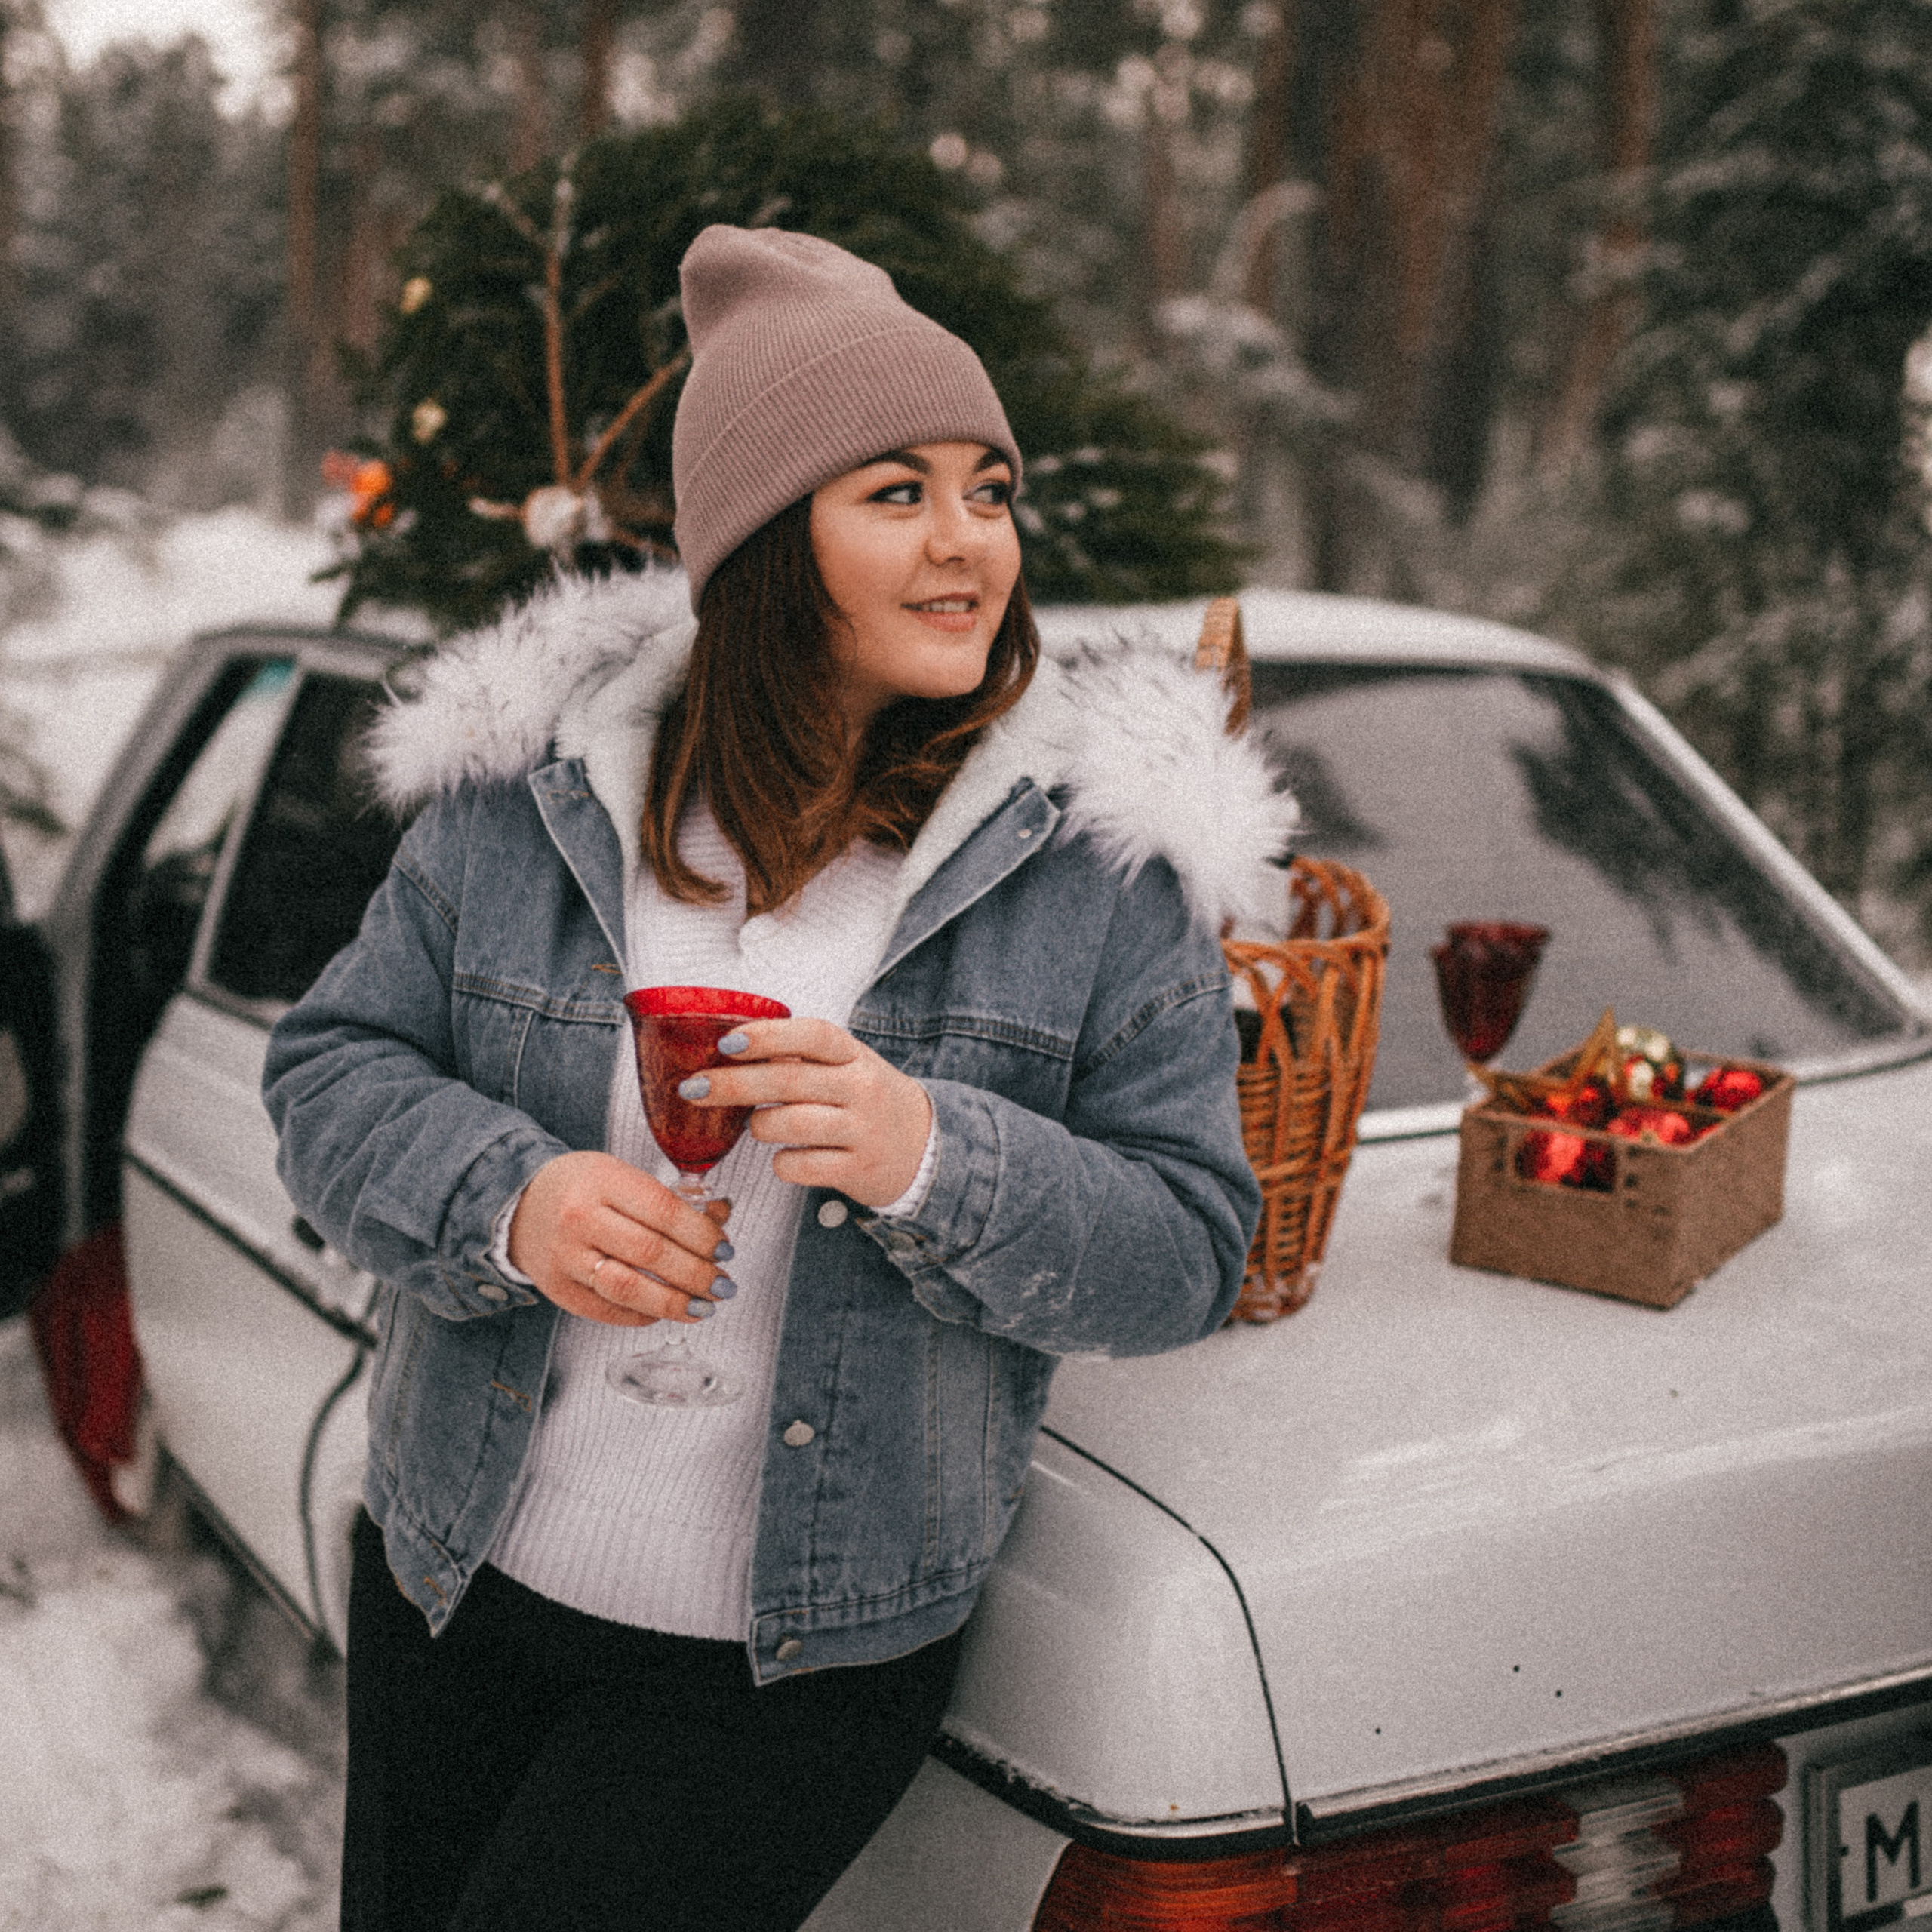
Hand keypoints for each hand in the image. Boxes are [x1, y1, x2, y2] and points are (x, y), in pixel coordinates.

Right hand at [507, 1151, 733, 1326]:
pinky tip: (664, 1311)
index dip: (702, 1235)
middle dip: (697, 1274)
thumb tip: (721, 1216)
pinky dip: (643, 1315)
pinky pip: (608, 1311)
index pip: (664, 1211)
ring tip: (703, 1307)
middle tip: (723, 1285)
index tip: (725, 1250)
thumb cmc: (581, 1187)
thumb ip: (671, 1198)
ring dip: (674, 1303)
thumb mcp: (622, 1175)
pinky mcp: (559, 1290)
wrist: (520, 1204)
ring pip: (629, 1289)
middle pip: (651, 1253)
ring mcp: (566, 1257)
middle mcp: (580, 1219)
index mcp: (602, 1181)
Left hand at [679, 1018, 931, 1207]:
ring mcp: (861, 1131)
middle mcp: (861, 1089)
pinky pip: (801, 1167)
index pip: (813, 1035)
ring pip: (791, 1125)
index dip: (768, 1036)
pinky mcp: (857, 1170)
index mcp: (854, 1056)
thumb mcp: (847, 1067)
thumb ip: (800, 1057)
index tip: (726, 1043)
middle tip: (693, 1089)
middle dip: (732, 1085)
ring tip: (758, 1127)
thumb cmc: (867, 1101)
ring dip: (759, 1127)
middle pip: (789, 1081)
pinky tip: (785, 1158)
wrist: (925, 1149)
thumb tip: (730, 1047)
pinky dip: (781, 1164)